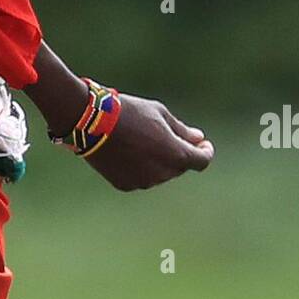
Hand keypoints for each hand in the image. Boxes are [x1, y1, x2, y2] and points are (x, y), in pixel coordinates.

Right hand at [80, 93, 213, 190]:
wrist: (93, 123)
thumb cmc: (130, 113)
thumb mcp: (160, 114)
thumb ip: (182, 131)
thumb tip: (199, 139)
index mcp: (176, 154)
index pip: (202, 161)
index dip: (205, 152)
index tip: (203, 144)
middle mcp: (163, 173)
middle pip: (180, 167)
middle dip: (180, 153)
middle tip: (168, 136)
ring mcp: (144, 181)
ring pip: (160, 174)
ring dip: (160, 161)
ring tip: (143, 141)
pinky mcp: (126, 185)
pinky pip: (142, 178)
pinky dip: (142, 168)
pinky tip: (129, 151)